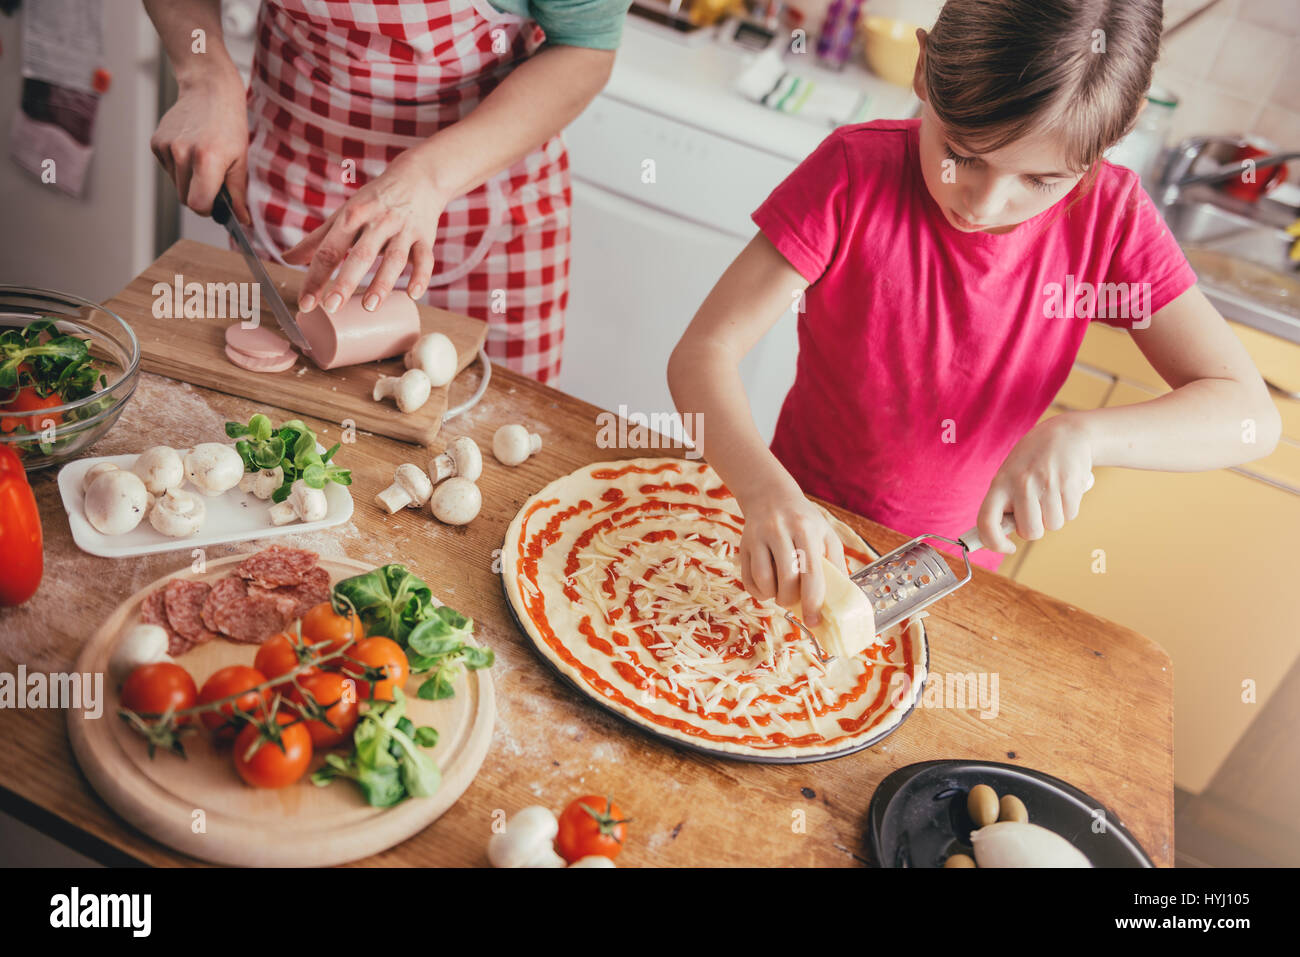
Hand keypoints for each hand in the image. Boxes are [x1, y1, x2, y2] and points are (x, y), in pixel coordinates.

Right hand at [150, 66, 249, 222]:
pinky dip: (179, 167)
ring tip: (203, 158)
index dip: (207, 209)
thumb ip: (238, 193)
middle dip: (200, 195)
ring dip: (189, 181)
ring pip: (176, 185)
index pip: (197, 204)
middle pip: (185, 198)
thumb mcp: (241, 160)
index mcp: (207, 160)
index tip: (216, 203)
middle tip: (214, 177)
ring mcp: (167, 147)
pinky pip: (169, 170)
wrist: (209, 90)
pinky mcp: (156, 143)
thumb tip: (242, 220)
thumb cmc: (229, 125)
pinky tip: (190, 149)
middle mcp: (182, 153)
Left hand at [283, 145, 447, 314]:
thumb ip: (318, 239)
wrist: (418, 177)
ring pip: (394, 258)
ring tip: (369, 307)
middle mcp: (377, 222)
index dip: (316, 277)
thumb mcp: (345, 214)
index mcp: (352, 216)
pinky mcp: (425, 237)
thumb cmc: (375, 200)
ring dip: (382, 283)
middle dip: (345, 281)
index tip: (306, 303)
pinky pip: (425, 259)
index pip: (329, 250)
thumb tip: (287, 259)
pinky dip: (421, 277)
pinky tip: (413, 294)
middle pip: (360, 254)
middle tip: (331, 307)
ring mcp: (403, 229)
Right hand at [737, 481, 846, 626]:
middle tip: (795, 601)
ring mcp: (758, 537)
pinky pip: (747, 579)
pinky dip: (758, 592)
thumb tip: (842, 597)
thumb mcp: (825, 533)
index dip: (813, 602)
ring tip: (781, 593)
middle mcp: (779, 531)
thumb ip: (835, 562)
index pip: (811, 572)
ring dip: (773, 597)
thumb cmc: (803, 519)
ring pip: (763, 580)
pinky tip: (767, 588)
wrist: (769, 495)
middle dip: (792, 600)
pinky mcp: (743, 545)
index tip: (814, 622)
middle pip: (786, 579)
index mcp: (805, 529)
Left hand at [976, 413, 1094, 552]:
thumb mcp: (1010, 475)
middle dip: (1035, 528)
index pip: (986, 521)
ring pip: (1053, 525)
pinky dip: (1069, 508)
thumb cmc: (1033, 460)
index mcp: (1000, 483)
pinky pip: (1070, 515)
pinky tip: (1064, 489)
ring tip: (1051, 494)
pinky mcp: (1070, 483)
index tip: (1007, 547)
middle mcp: (1021, 484)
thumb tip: (999, 538)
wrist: (1065, 433)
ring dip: (1054, 516)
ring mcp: (1046, 483)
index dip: (994, 543)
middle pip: (1029, 532)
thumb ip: (1004, 503)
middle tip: (1036, 511)